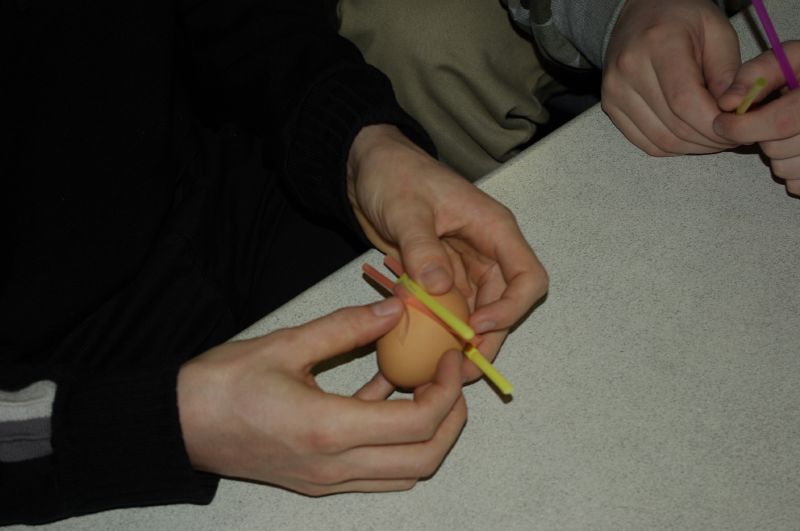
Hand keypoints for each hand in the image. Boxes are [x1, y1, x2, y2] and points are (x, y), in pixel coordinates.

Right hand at [177, 298, 466, 494]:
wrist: (178, 425)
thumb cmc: (223, 384)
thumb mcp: (286, 344)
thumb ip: (346, 327)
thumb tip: (395, 309)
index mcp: (328, 430)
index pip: (419, 424)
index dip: (448, 389)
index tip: (450, 357)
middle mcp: (334, 466)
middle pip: (424, 459)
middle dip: (451, 418)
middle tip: (450, 376)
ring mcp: (327, 480)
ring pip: (405, 472)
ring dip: (428, 435)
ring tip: (425, 385)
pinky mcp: (319, 479)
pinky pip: (376, 470)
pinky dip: (395, 439)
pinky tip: (384, 392)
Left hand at [346, 124, 547, 381]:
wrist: (366, 168)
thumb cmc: (394, 174)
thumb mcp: (407, 209)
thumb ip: (422, 247)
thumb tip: (440, 289)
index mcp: (493, 229)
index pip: (527, 277)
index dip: (510, 309)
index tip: (476, 328)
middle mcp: (486, 252)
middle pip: (504, 305)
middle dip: (486, 340)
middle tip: (458, 369)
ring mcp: (463, 267)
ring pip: (476, 314)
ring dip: (462, 341)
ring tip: (439, 368)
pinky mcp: (440, 277)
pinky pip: (449, 310)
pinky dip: (439, 331)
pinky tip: (422, 350)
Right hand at [602, 0, 739, 155]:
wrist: (640, 13)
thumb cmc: (681, 19)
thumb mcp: (717, 32)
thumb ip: (728, 73)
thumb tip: (734, 109)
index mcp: (659, 43)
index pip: (685, 101)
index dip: (713, 124)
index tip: (735, 126)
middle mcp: (629, 69)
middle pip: (673, 126)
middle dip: (709, 139)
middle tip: (731, 134)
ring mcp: (615, 90)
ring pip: (661, 140)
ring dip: (692, 147)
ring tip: (713, 136)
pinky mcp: (610, 106)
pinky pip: (645, 142)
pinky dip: (672, 147)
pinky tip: (690, 137)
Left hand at [714, 41, 799, 195]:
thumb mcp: (788, 59)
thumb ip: (755, 75)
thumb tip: (727, 102)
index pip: (780, 123)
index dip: (743, 126)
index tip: (722, 122)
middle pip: (777, 149)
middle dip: (760, 137)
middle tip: (766, 121)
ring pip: (784, 169)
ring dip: (774, 155)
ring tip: (786, 133)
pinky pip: (796, 184)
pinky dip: (789, 169)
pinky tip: (796, 147)